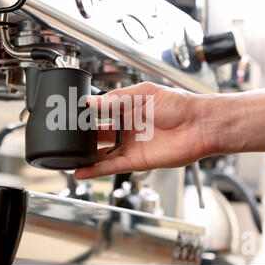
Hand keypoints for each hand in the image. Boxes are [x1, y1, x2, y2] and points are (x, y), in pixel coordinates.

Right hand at [74, 82, 213, 178]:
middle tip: (66, 136)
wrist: (198, 124)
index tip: (71, 114)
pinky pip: (112, 167)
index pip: (101, 112)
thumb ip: (116, 99)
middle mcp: (127, 128)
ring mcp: (131, 145)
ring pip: (102, 153)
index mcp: (128, 109)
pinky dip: (96, 171)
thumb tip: (92, 101)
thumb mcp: (144, 94)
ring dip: (86, 156)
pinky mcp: (136, 161)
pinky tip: (82, 171)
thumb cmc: (179, 105)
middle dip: (83, 136)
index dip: (87, 114)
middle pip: (99, 134)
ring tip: (68, 157)